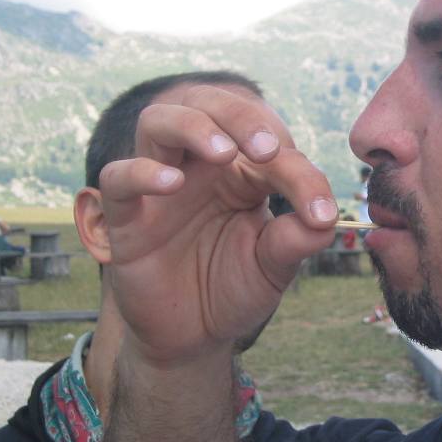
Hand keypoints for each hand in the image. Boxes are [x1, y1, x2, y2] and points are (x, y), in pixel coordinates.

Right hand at [98, 85, 338, 362]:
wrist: (194, 337)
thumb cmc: (234, 288)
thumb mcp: (274, 266)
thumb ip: (297, 239)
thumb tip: (324, 220)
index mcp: (243, 172)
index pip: (272, 148)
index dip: (300, 174)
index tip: (321, 213)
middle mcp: (200, 168)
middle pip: (208, 104)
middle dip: (242, 116)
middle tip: (269, 148)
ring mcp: (160, 187)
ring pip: (158, 121)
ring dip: (194, 127)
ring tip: (224, 154)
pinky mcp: (125, 217)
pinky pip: (118, 177)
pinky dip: (142, 172)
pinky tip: (171, 184)